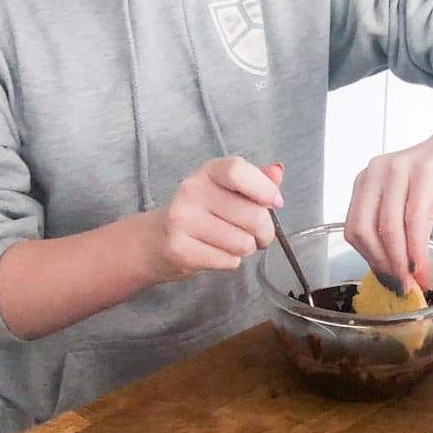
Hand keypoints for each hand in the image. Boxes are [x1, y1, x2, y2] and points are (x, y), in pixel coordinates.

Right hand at [142, 157, 283, 282]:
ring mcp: (182, 220)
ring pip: (243, 243)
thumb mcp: (227, 189)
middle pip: (253, 215)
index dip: (264, 189)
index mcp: (208, 171)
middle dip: (265, 232)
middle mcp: (192, 191)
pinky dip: (231, 261)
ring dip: (247, 248)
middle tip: (257, 235)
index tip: (275, 203)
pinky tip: (216, 252)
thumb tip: (277, 173)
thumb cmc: (200, 213)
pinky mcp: (180, 250)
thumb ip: (255, 180)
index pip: (238, 171)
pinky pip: (229, 261)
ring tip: (232, 243)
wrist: (155, 240)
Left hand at [344, 131, 432, 290]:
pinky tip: (425, 265)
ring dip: (402, 262)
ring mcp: (398, 168)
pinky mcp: (424, 170)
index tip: (389, 280)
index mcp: (367, 181)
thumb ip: (402, 235)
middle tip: (401, 285)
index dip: (370, 260)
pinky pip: (415, 219)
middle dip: (383, 264)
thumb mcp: (416, 208)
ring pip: (389, 228)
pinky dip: (418, 249)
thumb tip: (397, 274)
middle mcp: (376, 172)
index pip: (354, 229)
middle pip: (364, 230)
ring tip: (415, 280)